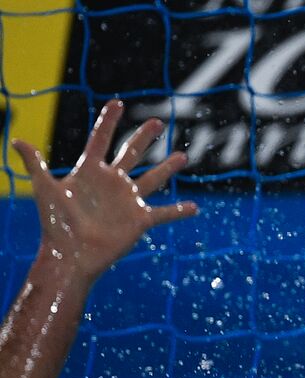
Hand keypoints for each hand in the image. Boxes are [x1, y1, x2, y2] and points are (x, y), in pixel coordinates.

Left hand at [13, 100, 196, 282]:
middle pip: (131, 154)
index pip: (100, 140)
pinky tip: (194, 208)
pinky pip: (163, 214)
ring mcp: (127, 201)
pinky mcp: (139, 220)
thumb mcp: (44, 189)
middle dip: (144, 137)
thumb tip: (16, 140)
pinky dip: (179, 211)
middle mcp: (111, 183)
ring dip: (167, 168)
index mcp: (89, 171)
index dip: (108, 121)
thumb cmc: (55, 223)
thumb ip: (35, 163)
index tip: (117, 103)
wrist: (70, 254)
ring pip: (152, 179)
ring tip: (182, 156)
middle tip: (157, 122)